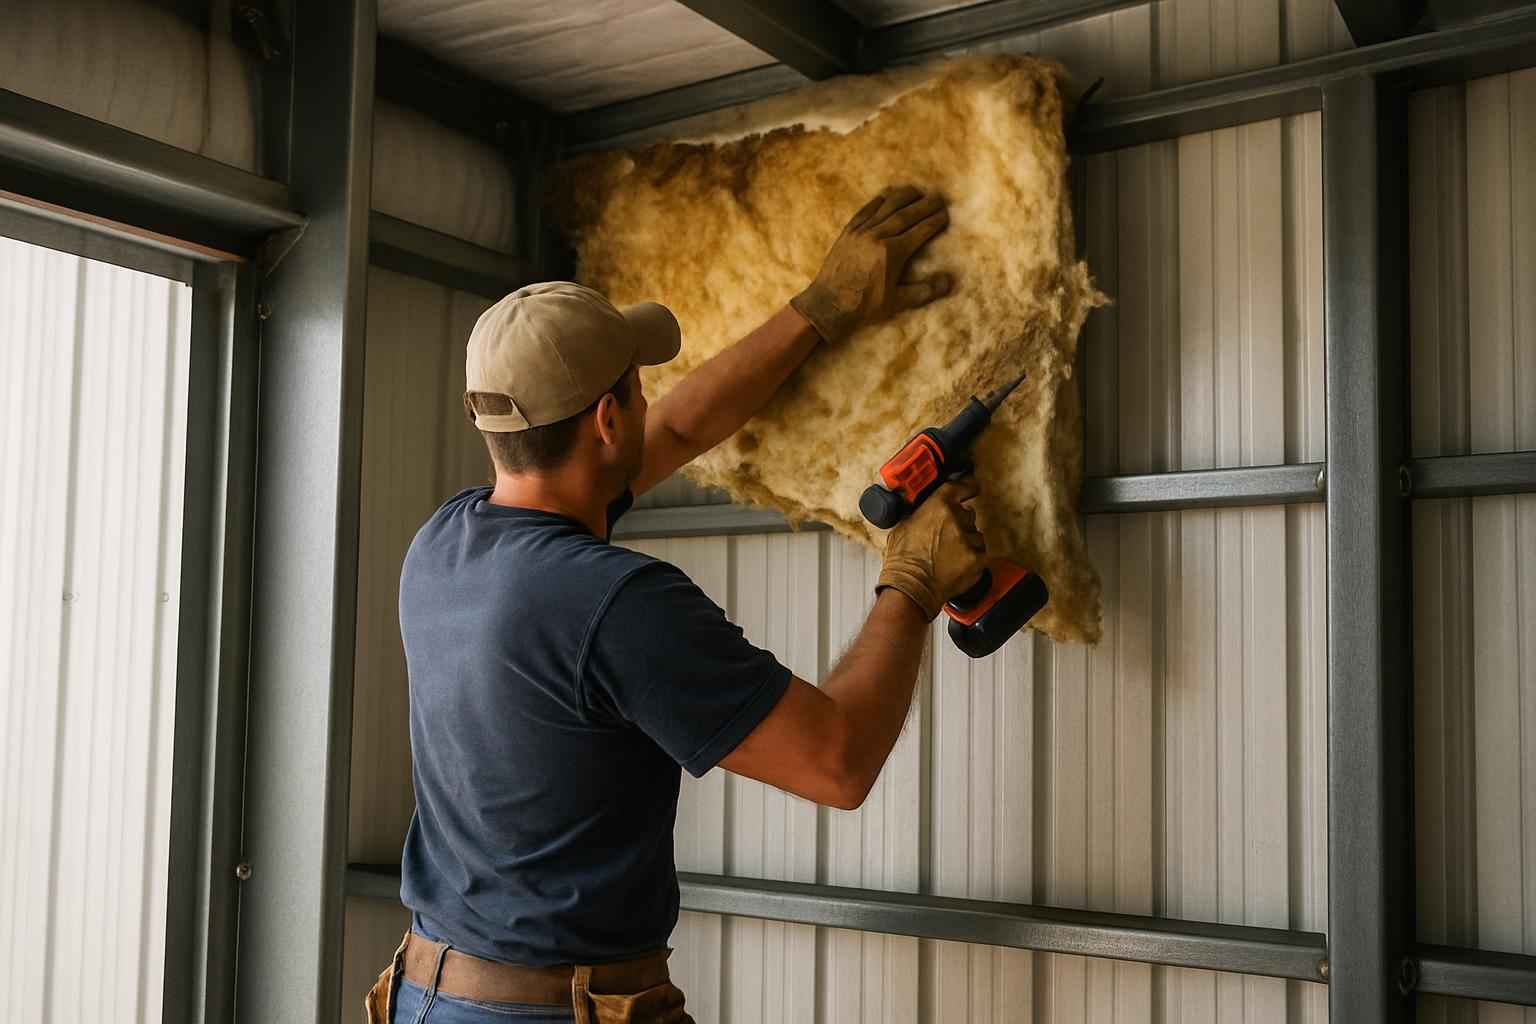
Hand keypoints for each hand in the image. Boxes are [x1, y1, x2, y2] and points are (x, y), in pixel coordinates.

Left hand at [790, 186, 952, 343]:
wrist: (828, 305)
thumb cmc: (864, 307)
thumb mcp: (897, 303)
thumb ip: (924, 292)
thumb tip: (949, 282)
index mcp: (891, 253)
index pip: (920, 231)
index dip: (935, 221)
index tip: (946, 215)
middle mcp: (877, 236)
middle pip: (907, 214)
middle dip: (925, 205)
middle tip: (939, 198)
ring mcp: (860, 232)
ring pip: (886, 207)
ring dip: (904, 196)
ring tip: (918, 191)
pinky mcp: (848, 232)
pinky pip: (866, 210)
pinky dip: (879, 201)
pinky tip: (888, 196)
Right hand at [876, 477, 988, 621]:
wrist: (911, 586)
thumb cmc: (904, 560)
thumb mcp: (904, 525)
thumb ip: (921, 512)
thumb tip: (926, 509)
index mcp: (938, 505)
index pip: (961, 486)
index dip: (968, 486)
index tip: (972, 486)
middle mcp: (957, 518)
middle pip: (968, 514)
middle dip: (960, 524)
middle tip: (946, 537)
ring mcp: (969, 538)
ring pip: (976, 535)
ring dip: (967, 542)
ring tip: (950, 555)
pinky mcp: (977, 557)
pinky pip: (981, 553)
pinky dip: (973, 559)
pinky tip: (958, 565)